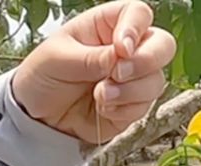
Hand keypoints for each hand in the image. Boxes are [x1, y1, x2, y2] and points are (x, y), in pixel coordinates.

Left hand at [9, 0, 175, 143]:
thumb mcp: (57, 60)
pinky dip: (124, 110)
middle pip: (163, 45)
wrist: (37, 116)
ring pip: (156, 80)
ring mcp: (131, 78)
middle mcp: (125, 50)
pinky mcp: (131, 105)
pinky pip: (145, 107)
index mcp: (106, 26)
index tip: (121, 49)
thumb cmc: (42, 76)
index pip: (138, 14)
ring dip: (130, 91)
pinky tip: (102, 108)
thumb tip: (120, 58)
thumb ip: (90, 58)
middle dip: (146, 61)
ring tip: (100, 95)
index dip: (136, 29)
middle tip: (118, 73)